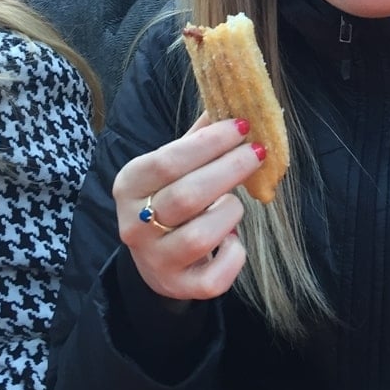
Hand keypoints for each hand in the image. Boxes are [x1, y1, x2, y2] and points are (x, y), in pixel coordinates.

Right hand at [113, 113, 264, 301]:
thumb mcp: (174, 165)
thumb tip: (231, 102)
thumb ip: (199, 137)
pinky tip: (233, 239)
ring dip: (230, 212)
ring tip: (234, 201)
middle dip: (230, 169)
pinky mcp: (179, 287)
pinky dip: (233, 255)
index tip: (242, 125)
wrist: (155, 257)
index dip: (209, 142)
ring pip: (201, 236)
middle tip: (259, 151)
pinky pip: (214, 277)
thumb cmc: (172, 196)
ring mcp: (155, 261)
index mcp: (130, 185)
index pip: (167, 161)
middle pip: (187, 196)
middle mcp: (133, 226)